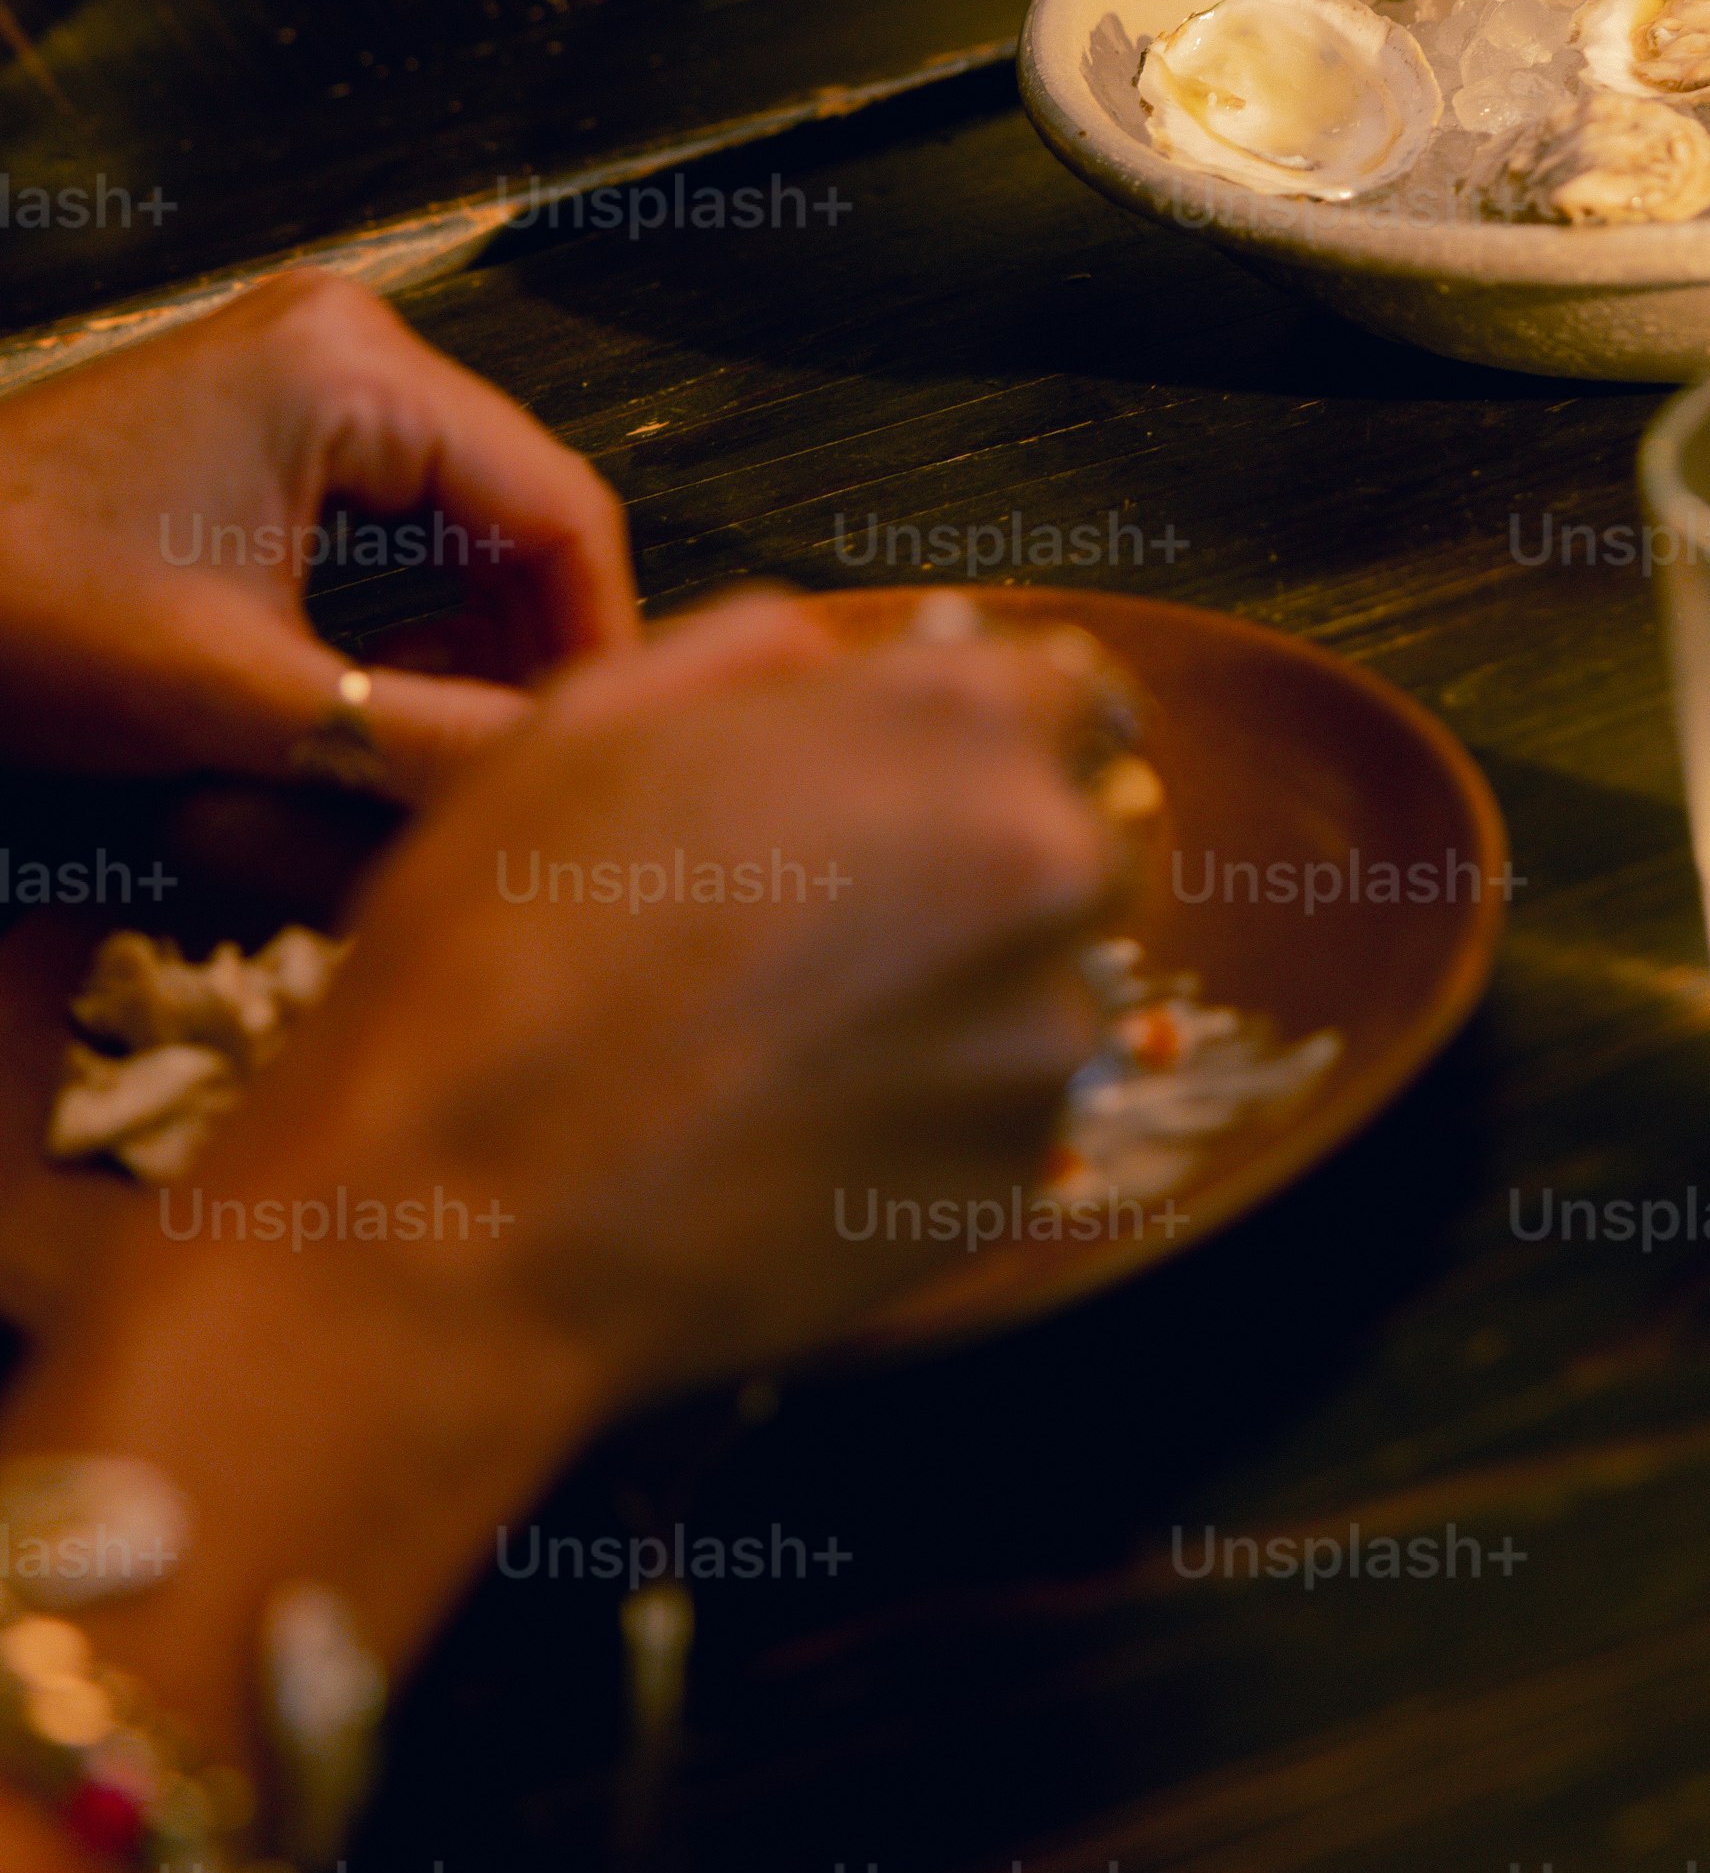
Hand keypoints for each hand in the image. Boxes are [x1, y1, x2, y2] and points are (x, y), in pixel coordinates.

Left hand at [0, 270, 637, 795]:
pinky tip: (393, 711)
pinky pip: (392, 520)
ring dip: (475, 644)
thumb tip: (565, 784)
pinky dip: (408, 618)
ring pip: (463, 523)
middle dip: (534, 651)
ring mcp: (302, 372)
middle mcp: (347, 340)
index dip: (598, 648)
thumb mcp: (241, 698)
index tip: (598, 763)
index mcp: (354, 367)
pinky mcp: (263, 421)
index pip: (562, 509)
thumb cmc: (16, 614)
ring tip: (466, 763)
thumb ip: (421, 742)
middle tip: (536, 778)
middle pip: (520, 509)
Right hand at [235, 591, 1128, 1397]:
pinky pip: (1014, 1110)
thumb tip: (836, 659)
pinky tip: (806, 1121)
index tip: (930, 775)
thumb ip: (753, 651)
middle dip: (999, 850)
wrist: (455, 1221)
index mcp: (954, 721)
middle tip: (855, 910)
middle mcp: (1039, 862)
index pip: (1077, 691)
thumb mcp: (591, 718)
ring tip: (805, 1030)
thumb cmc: (499, 950)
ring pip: (1059, 978)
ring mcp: (1043, 1031)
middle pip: (1092, 831)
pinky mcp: (1018, 1173)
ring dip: (974, 985)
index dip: (999, 727)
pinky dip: (942, 1108)